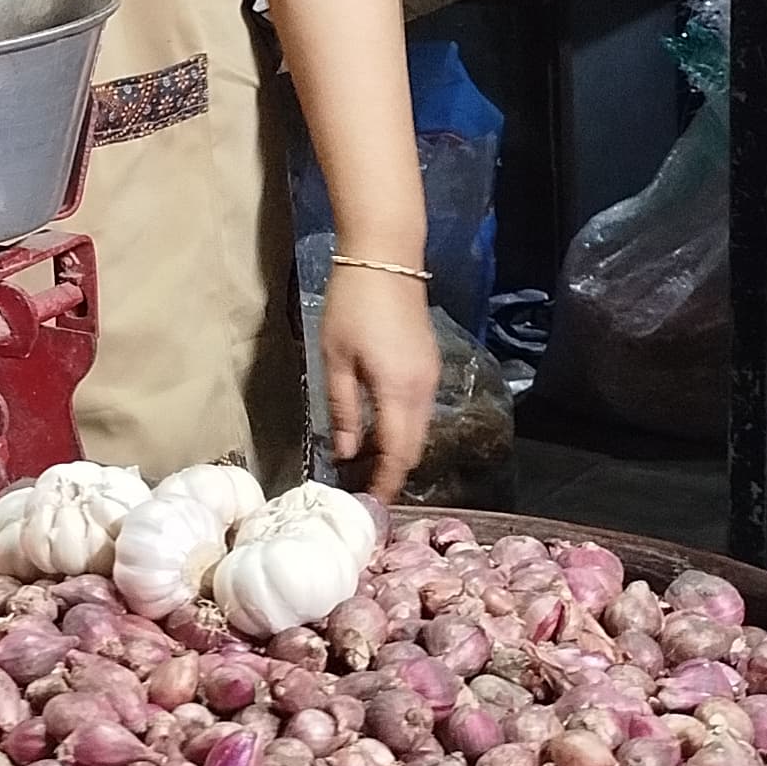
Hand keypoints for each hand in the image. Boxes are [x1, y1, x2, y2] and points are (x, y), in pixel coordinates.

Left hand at [320, 262, 441, 500]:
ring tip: (367, 468)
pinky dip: (403, 429)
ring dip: (399, 452)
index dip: (386, 483)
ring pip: (419, 430)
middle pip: (414, 448)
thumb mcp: (336, 359)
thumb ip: (344, 409)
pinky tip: (379, 433)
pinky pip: (419, 411)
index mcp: (400, 391)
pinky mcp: (428, 365)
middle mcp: (424, 390)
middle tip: (364, 491)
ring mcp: (430, 376)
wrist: (385, 258)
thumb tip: (347, 452)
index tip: (370, 507)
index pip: (399, 454)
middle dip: (393, 473)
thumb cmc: (352, 305)